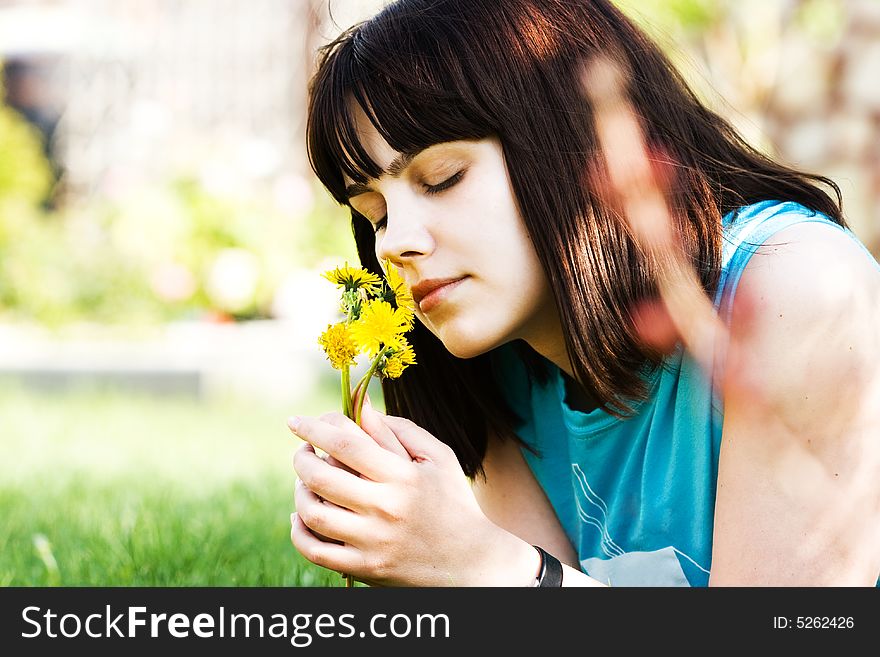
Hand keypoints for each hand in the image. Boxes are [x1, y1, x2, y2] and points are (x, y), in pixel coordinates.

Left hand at [288, 403, 531, 585]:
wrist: (471, 561)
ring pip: (312, 512)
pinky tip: (302, 515)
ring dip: (299, 490)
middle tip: (303, 450)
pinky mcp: (364, 568)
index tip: (299, 421)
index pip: (345, 443)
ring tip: (304, 481)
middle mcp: (385, 508)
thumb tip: (362, 408)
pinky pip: (314, 549)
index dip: (314, 427)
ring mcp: (372, 541)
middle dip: (302, 456)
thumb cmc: (453, 501)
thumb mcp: (438, 458)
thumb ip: (400, 430)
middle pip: (321, 475)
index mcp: (403, 476)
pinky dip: (298, 530)